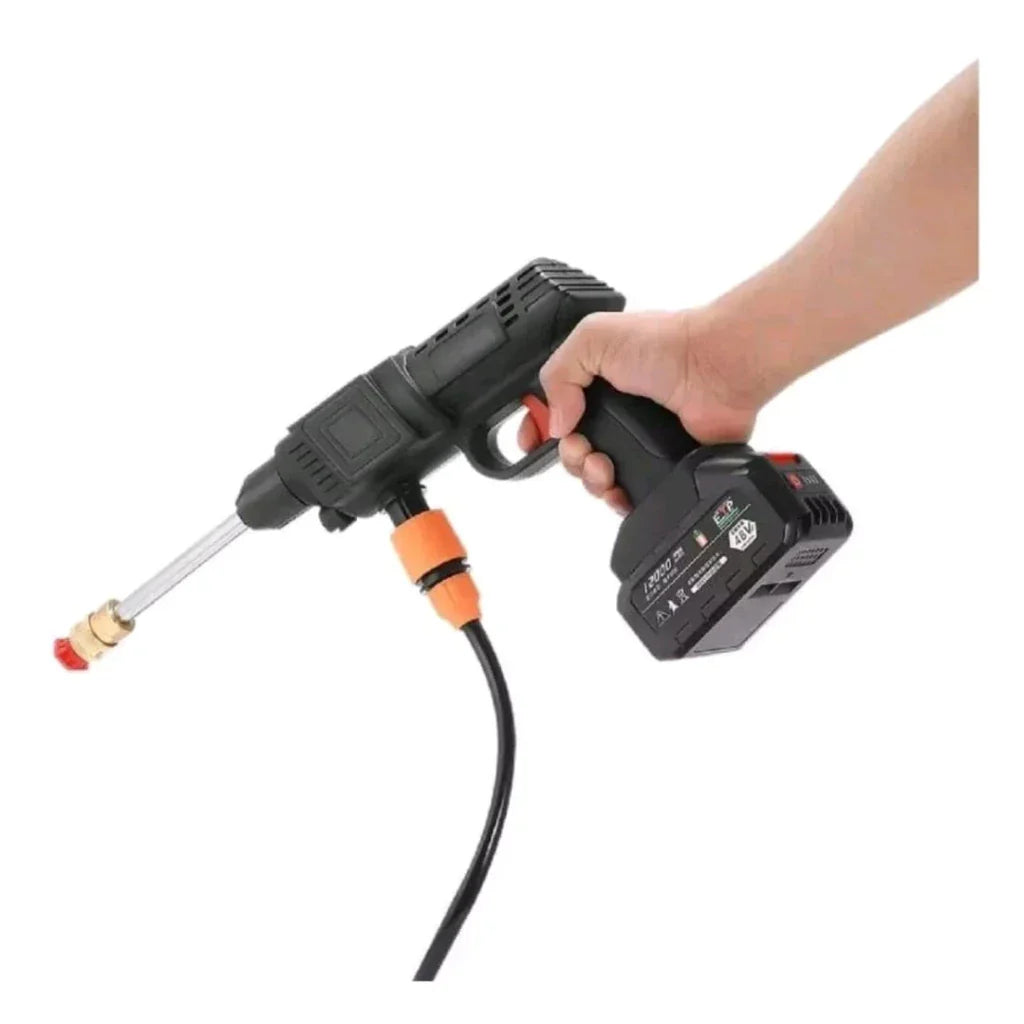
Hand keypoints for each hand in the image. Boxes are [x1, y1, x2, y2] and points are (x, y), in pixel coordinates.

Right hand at [518, 309, 762, 513]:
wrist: (716, 369)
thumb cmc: (666, 343)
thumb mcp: (593, 338)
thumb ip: (558, 374)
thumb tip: (556, 423)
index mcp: (594, 380)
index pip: (553, 409)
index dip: (537, 427)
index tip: (530, 441)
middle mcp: (614, 411)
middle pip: (570, 449)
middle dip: (568, 456)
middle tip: (582, 449)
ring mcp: (636, 439)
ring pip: (594, 474)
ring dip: (589, 477)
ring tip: (603, 466)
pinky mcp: (659, 463)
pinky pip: (628, 492)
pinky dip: (616, 498)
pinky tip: (616, 490)